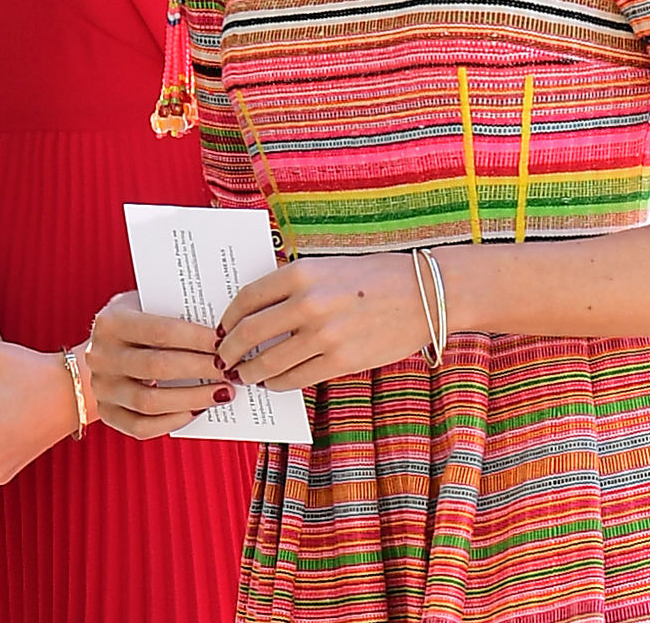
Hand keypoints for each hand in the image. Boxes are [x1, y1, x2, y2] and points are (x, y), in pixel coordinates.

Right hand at [85, 289, 234, 439]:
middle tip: (230, 370)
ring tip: (222, 393)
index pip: (161, 331)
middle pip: (157, 367)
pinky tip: (197, 411)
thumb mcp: (148, 302)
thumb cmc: (138, 320)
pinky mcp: (106, 413)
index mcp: (111, 323)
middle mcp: (101, 356)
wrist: (102, 348)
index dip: (196, 338)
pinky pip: (140, 427)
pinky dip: (172, 421)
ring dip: (192, 399)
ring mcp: (101, 388)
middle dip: (199, 369)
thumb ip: (176, 309)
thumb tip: (223, 324)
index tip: (225, 342)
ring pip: (149, 402)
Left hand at [218, 254, 431, 391]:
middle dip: (230, 351)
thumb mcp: (330, 266)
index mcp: (302, 273)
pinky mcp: (341, 361)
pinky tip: (274, 381)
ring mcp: (324, 335)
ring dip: (251, 372)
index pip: (247, 299)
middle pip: (249, 333)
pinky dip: (278, 382)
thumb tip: (256, 311)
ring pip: (268, 362)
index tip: (222, 329)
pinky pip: (296, 379)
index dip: (228, 318)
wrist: (426, 293)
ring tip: (246, 374)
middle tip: (224, 359)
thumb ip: (294, 285)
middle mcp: (308, 303)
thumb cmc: (376, 276)